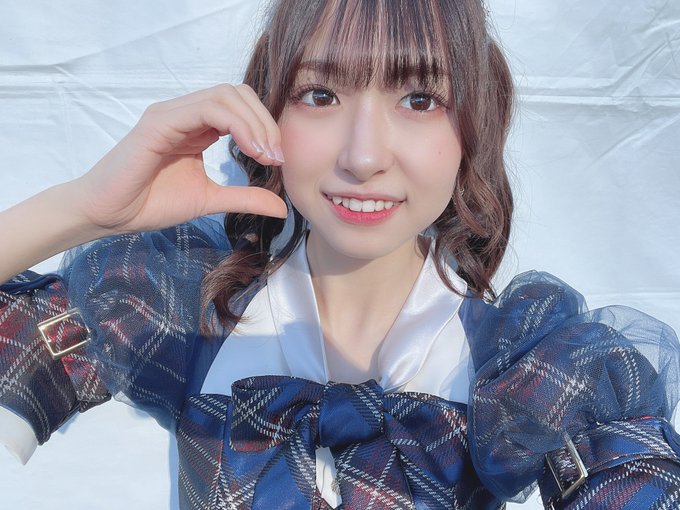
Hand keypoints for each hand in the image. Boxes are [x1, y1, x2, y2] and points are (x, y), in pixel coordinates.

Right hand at [73, 84, 286, 235]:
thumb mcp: (210, 200)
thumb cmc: (150, 203)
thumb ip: (244, 197)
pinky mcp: (160, 121)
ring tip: (266, 154)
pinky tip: (249, 149)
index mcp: (197, 126)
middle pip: (238, 94)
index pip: (241, 107)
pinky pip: (205, 108)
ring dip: (254, 123)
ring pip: (225, 95)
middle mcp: (186, 113)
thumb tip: (282, 207)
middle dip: (265, 122)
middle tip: (276, 157)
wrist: (110, 214)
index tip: (278, 161)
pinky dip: (235, 124)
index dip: (266, 127)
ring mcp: (172, 113)